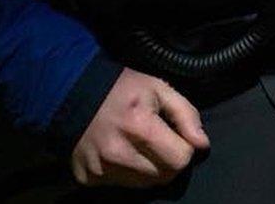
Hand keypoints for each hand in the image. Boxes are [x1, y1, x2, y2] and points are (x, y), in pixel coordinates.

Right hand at [71, 68, 209, 187]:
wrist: (72, 93)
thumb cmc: (122, 89)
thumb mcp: (159, 89)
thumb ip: (186, 115)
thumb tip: (202, 144)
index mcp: (139, 127)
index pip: (180, 159)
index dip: (184, 147)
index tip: (175, 135)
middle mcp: (118, 153)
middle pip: (164, 176)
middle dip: (169, 160)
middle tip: (158, 140)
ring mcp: (100, 169)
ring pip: (144, 184)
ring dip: (149, 169)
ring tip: (138, 145)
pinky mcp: (88, 178)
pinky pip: (121, 185)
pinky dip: (127, 172)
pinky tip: (120, 152)